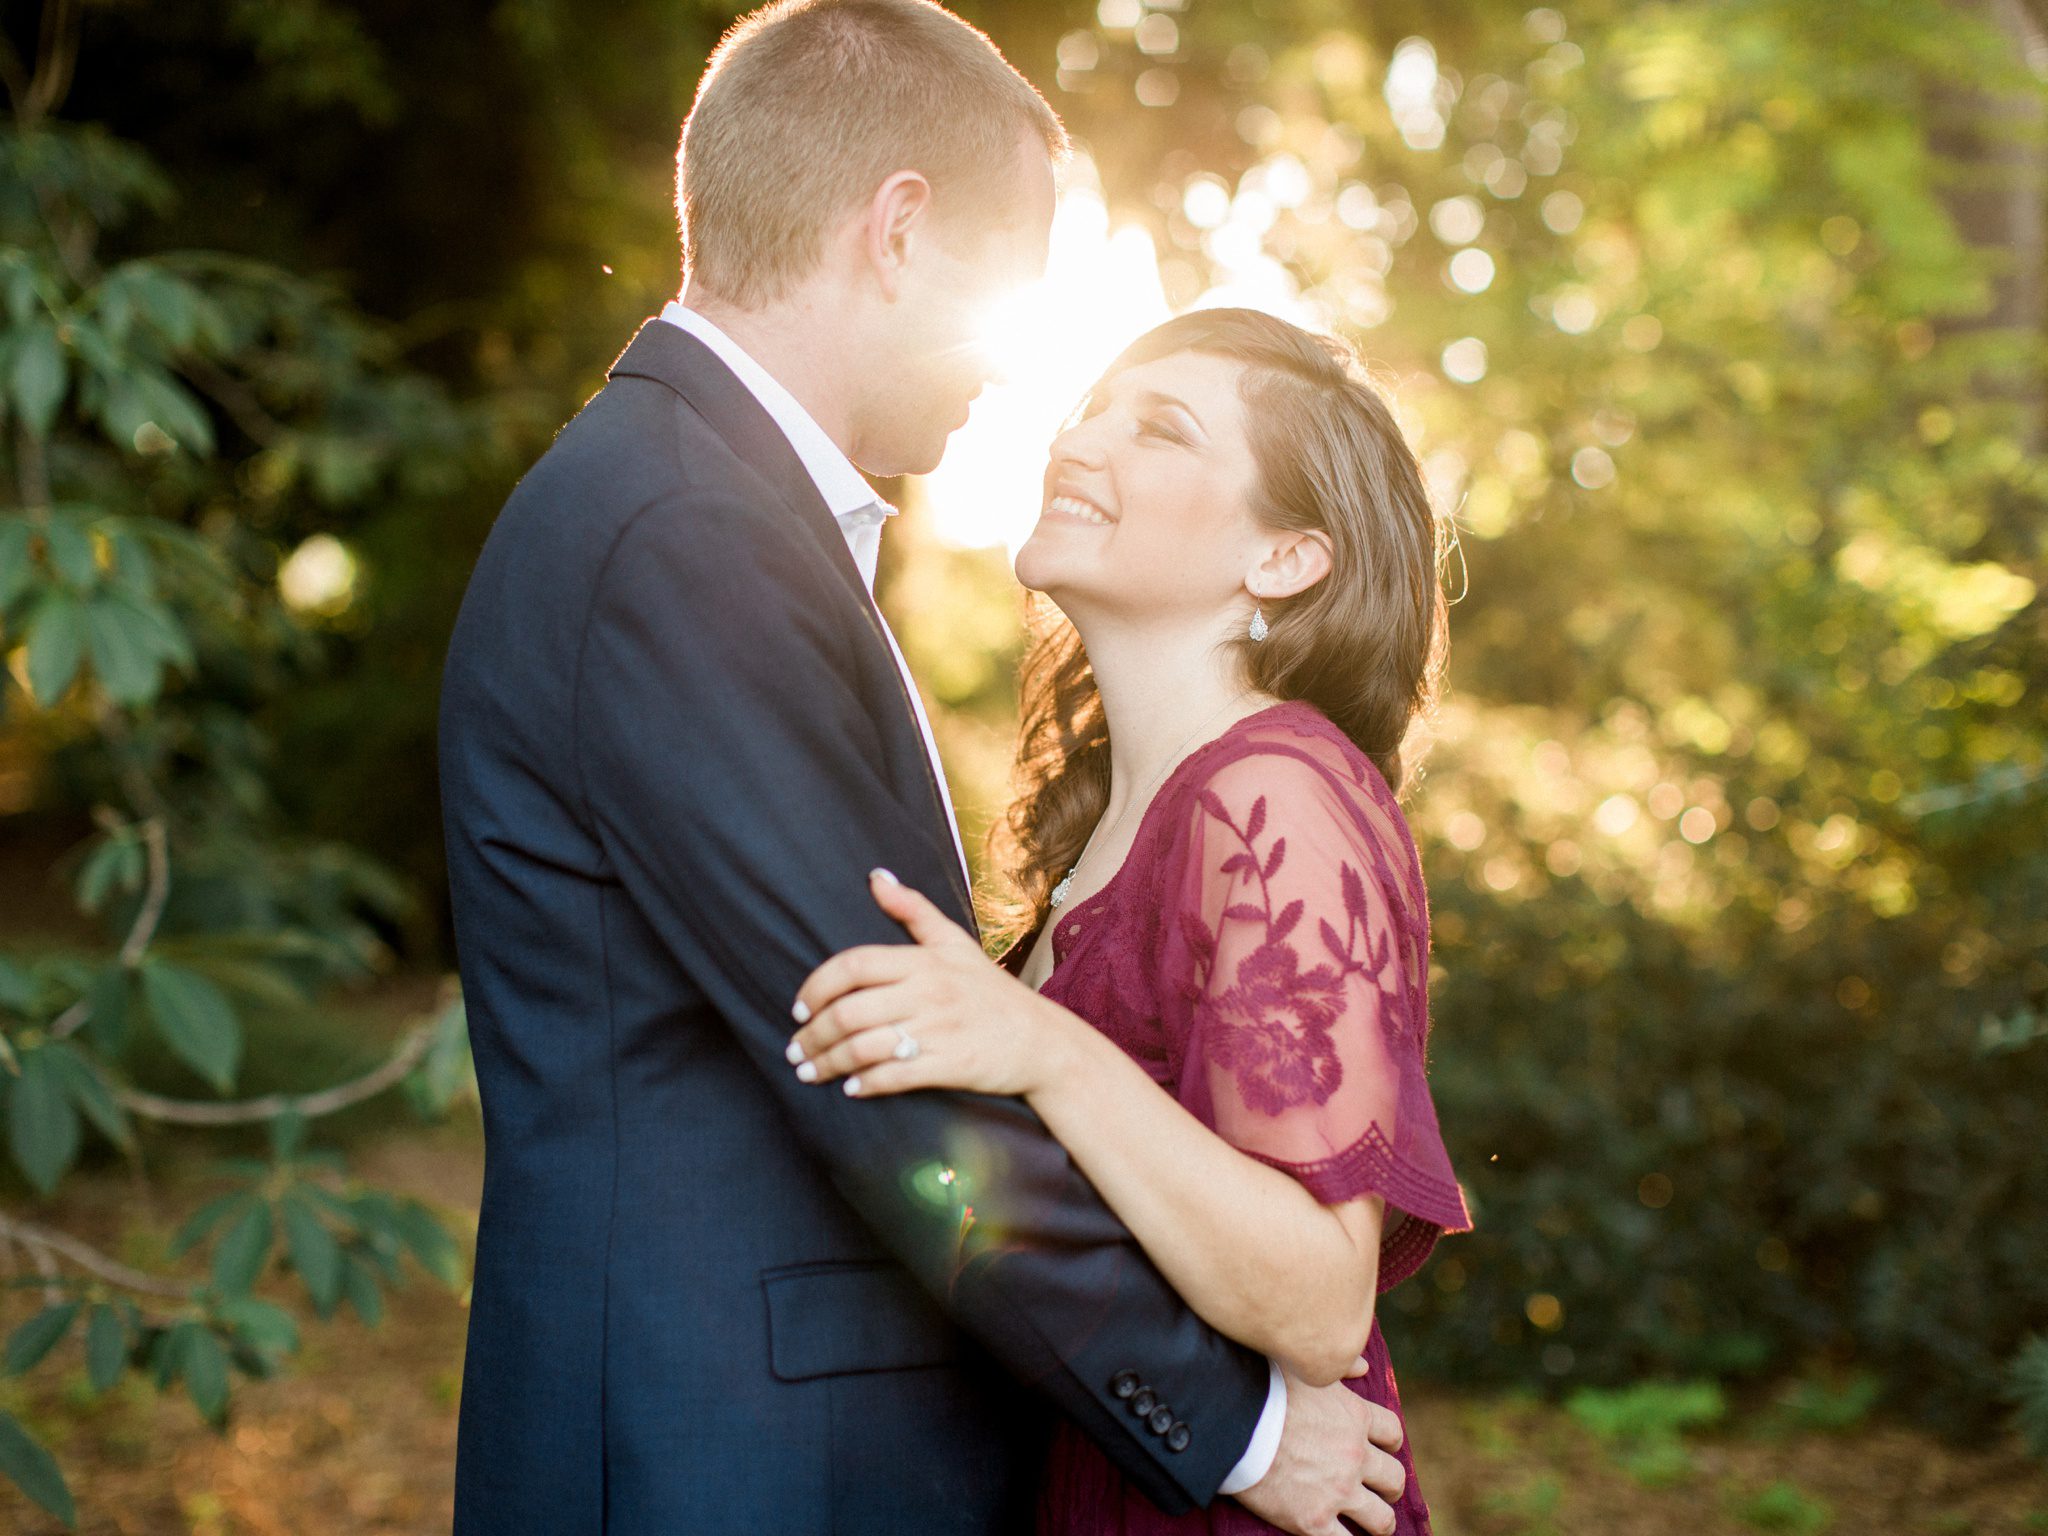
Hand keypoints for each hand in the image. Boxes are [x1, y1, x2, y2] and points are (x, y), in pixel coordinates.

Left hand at [788, 869, 1063, 1099]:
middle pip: (850, 1012)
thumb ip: (913, 910)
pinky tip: (850, 1089)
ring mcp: (939, 1029)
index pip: (853, 965)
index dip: (816, 987)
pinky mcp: (950, 1065)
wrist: (1042, 1041)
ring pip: (864, 1047)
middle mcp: (928, 992)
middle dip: (813, 1035)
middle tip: (795, 1049)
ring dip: (828, 1063)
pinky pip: (894, 1076)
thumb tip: (875, 877)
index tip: (798, 1009)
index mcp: (924, 960)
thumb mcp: (955, 943)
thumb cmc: (992, 992)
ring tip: (809, 1072)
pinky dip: (865, 1084)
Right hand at [1234, 1364, 1406, 1535]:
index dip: (1390, 1444)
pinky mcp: (1314, 1521)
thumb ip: (1338, 1366)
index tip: (1381, 1451)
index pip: (1392, 1433)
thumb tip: (1364, 1366)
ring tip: (1372, 1526)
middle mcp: (1354, 1456)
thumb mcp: (1303, 1367)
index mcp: (1355, 1417)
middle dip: (1391, 1488)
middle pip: (1394, 1479)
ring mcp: (1338, 1492)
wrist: (1232, 1424)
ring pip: (1382, 1520)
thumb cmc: (1262, 1389)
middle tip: (1381, 1493)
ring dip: (1380, 1523)